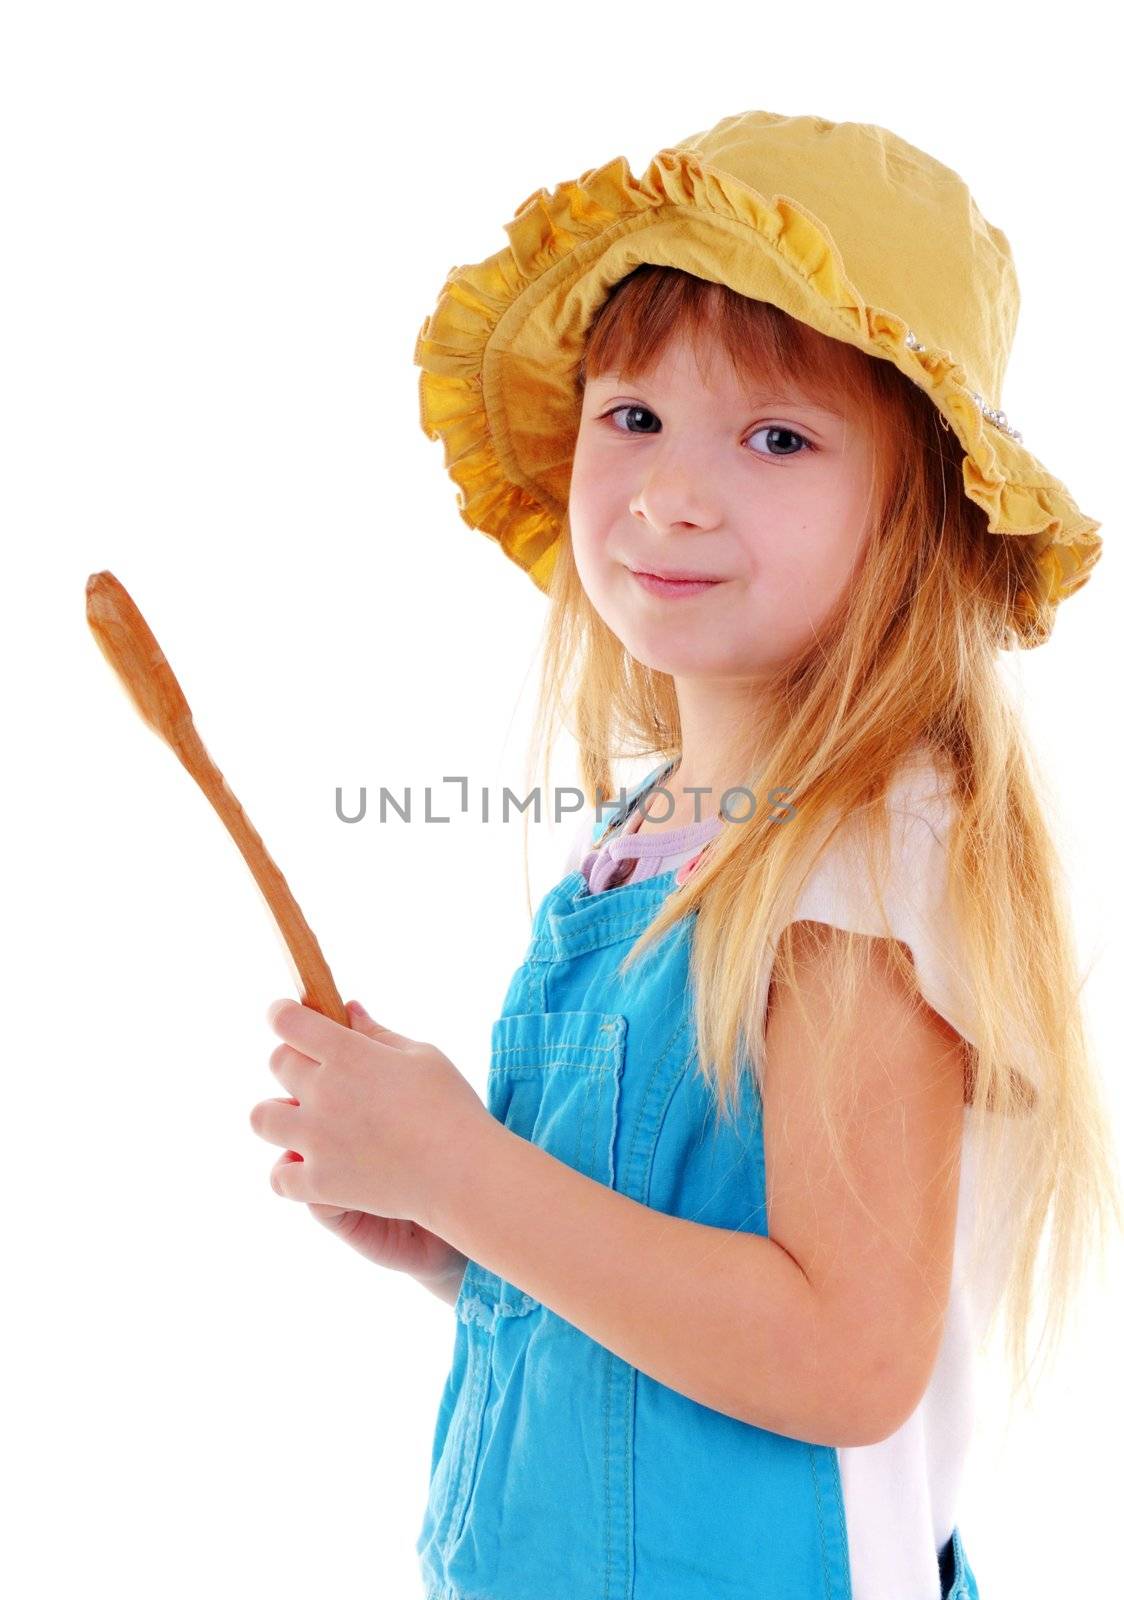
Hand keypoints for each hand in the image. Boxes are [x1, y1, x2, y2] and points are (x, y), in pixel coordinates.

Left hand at [250, 995, 489, 1231]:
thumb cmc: (450, 1106)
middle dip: (292, 1061)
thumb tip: (348, 1008)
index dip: (283, 1014)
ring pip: (262, 1117)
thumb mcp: (421, 1056)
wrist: (462, 1171)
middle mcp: (323, 1092)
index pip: (289, 1021)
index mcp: (348, 1053)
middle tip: (316, 1074)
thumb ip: (377, 1032)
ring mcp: (317, 1139)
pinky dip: (291, 1171)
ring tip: (305, 1122)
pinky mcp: (320, 1182)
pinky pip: (279, 1176)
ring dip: (279, 1114)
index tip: (287, 1017)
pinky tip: (312, 1167)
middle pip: (277, 1063)